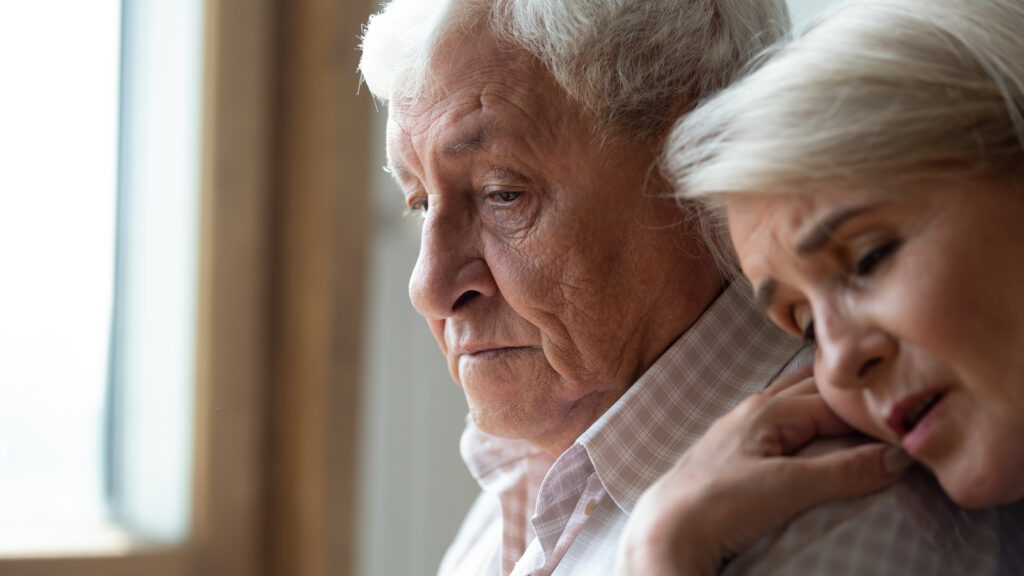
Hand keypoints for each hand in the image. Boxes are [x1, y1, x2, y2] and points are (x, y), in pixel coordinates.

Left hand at [615, 368, 912, 575]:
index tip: (908, 417)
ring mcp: (745, 426)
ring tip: (866, 409)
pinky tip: (817, 431)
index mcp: (770, 408)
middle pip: (817, 389)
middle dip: (855, 394)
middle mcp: (757, 408)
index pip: (838, 399)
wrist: (668, 526)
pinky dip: (810, 419)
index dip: (873, 409)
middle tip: (896, 402)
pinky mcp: (739, 449)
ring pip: (799, 400)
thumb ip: (844, 471)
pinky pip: (785, 421)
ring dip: (831, 403)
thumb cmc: (719, 502)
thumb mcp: (788, 487)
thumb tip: (896, 457)